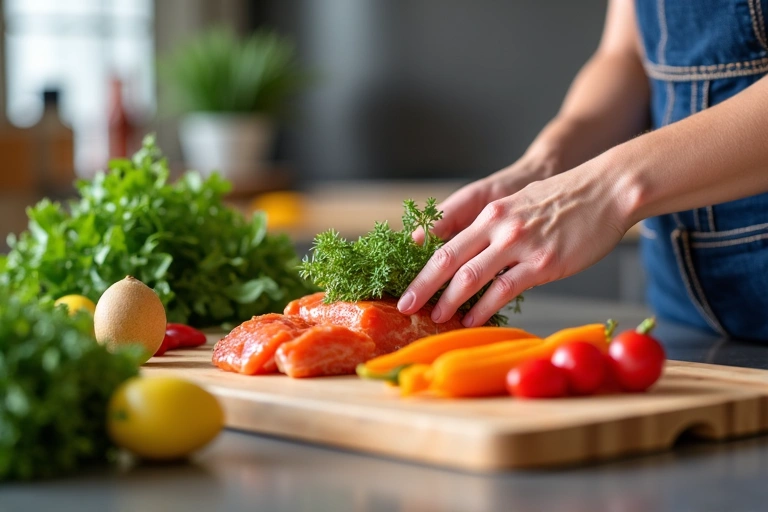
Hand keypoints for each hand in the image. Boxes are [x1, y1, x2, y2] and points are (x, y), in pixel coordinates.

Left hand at [399, 159, 629, 326]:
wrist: (607, 189)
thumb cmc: (565, 200)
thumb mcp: (520, 204)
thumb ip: (496, 227)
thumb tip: (475, 253)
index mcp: (490, 213)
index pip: (445, 241)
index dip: (421, 264)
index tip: (405, 282)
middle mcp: (498, 226)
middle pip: (446, 259)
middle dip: (422, 286)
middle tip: (404, 306)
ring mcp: (520, 244)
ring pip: (470, 276)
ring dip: (448, 301)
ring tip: (436, 317)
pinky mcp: (543, 263)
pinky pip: (504, 290)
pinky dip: (483, 308)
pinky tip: (472, 319)